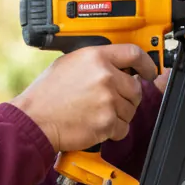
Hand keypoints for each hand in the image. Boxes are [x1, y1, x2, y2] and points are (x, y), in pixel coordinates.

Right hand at [12, 43, 158, 152]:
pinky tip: (95, 125)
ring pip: (131, 109)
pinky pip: (123, 128)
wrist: (34, 119)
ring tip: (96, 113)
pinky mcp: (107, 122)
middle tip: (109, 102)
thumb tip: (115, 65)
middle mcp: (105, 76)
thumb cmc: (46, 95)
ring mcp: (108, 100)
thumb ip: (95, 62)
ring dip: (118, 115)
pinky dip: (113, 131)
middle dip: (126, 97)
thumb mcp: (69, 63)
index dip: (146, 64)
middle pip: (135, 87)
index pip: (134, 53)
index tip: (149, 71)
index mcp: (96, 57)